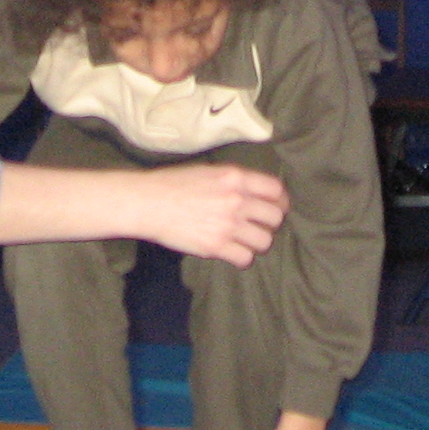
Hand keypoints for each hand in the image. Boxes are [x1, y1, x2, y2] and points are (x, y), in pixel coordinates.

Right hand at [142, 164, 286, 265]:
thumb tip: (253, 191)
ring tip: (246, 241)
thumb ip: (234, 181)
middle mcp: (237, 200)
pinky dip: (242, 258)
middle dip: (270, 224)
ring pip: (265, 241)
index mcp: (236, 177)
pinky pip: (245, 259)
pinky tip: (233, 253)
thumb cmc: (174, 183)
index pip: (276, 191)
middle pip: (275, 218)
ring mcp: (227, 225)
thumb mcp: (209, 171)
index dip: (280, 201)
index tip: (275, 208)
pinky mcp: (216, 246)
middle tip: (258, 226)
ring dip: (258, 242)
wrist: (148, 202)